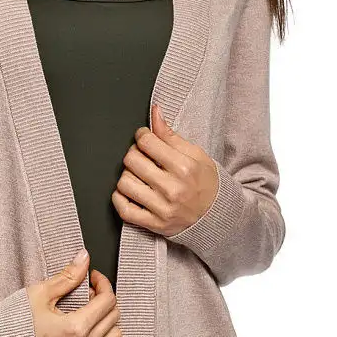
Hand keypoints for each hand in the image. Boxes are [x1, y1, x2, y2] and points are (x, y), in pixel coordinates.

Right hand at [26, 249, 122, 336]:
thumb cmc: (14, 321)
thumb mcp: (41, 293)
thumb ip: (68, 276)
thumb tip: (84, 259)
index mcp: (75, 327)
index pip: (107, 300)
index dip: (103, 283)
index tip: (92, 277)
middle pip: (113, 317)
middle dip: (105, 298)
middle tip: (87, 291)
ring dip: (108, 321)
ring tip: (90, 312)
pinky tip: (93, 333)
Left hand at [112, 102, 218, 236]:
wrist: (217, 216)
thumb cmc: (206, 182)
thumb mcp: (196, 154)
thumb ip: (171, 135)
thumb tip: (155, 112)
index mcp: (184, 168)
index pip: (147, 142)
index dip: (142, 135)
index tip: (145, 138)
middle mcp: (172, 189)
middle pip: (132, 160)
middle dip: (134, 153)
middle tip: (142, 155)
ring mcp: (162, 209)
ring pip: (124, 183)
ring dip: (127, 175)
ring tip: (139, 174)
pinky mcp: (154, 224)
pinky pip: (124, 209)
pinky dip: (119, 198)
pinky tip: (129, 190)